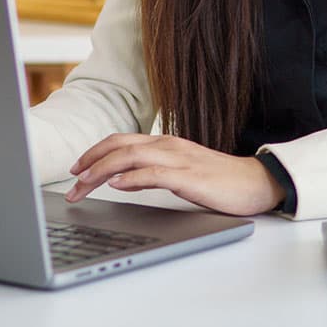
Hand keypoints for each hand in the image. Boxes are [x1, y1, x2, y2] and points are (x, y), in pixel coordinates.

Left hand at [65, 133, 284, 216]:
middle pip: (118, 146)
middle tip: (69, 182)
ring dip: (100, 171)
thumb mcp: (179, 174)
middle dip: (89, 163)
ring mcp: (178, 159)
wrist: (256, 183)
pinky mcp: (189, 176)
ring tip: (82, 185)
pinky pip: (153, 173)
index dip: (93, 152)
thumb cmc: (219, 181)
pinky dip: (131, 177)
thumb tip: (121, 180)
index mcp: (165, 144)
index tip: (75, 170)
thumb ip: (151, 174)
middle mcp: (168, 145)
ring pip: (129, 156)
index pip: (120, 141)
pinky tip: (116, 185)